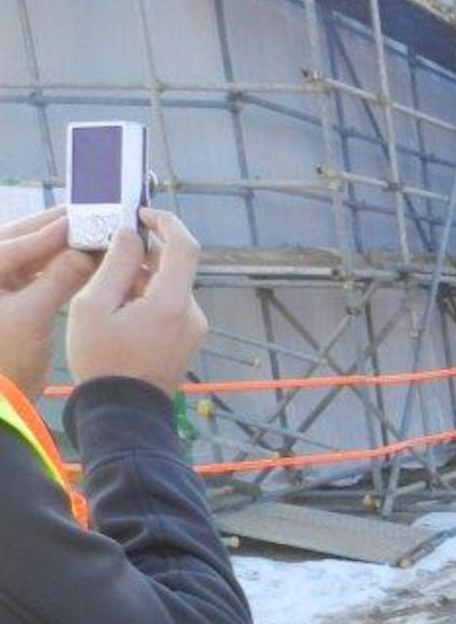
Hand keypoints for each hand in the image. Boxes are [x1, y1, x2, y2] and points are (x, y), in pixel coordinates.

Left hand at [0, 210, 94, 397]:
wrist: (1, 397)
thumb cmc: (7, 358)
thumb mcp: (32, 315)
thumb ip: (58, 279)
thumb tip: (86, 252)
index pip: (13, 244)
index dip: (47, 231)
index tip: (78, 219)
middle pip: (19, 242)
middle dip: (51, 231)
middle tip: (84, 217)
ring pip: (30, 258)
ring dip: (58, 249)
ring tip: (88, 236)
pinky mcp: (13, 300)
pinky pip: (38, 276)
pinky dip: (59, 269)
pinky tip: (83, 262)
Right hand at [66, 209, 206, 397]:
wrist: (124, 410)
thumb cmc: (102, 360)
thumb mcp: (93, 306)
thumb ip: (114, 264)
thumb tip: (130, 234)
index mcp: (173, 303)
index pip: (184, 246)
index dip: (166, 221)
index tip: (141, 213)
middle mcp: (192, 314)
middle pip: (174, 266)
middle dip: (143, 257)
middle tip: (109, 264)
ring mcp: (194, 328)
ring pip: (170, 286)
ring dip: (143, 280)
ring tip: (111, 300)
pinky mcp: (189, 339)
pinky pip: (171, 306)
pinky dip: (149, 298)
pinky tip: (123, 316)